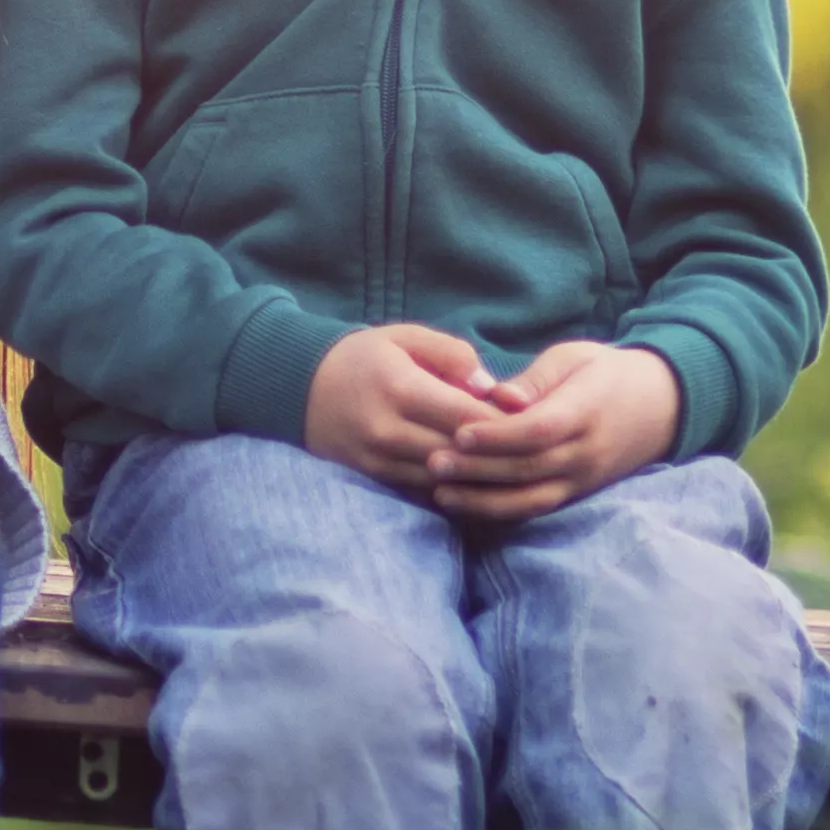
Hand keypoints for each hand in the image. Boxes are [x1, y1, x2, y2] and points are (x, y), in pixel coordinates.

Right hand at [300, 321, 517, 496]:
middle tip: (530, 450)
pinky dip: (452, 490)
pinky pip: (423, 493)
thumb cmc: (361, 357)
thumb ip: (451, 353)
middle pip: (461, 454)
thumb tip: (489, 385)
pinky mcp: (373, 477)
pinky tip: (475, 483)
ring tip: (509, 469)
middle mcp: (389, 429)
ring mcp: (378, 458)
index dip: (506, 424)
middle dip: (499, 455)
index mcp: (401, 388)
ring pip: (445, 480)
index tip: (532, 421)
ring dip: (478, 478)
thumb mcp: (404, 337)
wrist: (297, 386)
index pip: (469, 417)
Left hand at [427, 340, 683, 522]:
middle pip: (528, 468)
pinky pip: (538, 509)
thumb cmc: (608, 373)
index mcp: (586, 411)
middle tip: (433, 462)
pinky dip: (501, 512)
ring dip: (483, 499)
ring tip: (440, 492)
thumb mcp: (576, 358)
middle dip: (478, 469)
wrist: (662, 407)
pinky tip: (466, 507)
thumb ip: (538, 378)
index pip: (539, 430)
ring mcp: (583, 479)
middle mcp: (586, 452)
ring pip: (531, 498)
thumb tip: (500, 396)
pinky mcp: (577, 494)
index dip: (498, 435)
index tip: (459, 432)